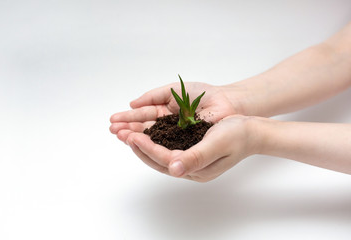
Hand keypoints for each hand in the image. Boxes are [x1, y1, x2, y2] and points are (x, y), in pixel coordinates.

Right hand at [110, 82, 242, 143]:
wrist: (226, 102)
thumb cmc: (204, 94)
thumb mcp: (174, 91)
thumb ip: (153, 96)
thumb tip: (132, 103)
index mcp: (166, 112)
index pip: (144, 117)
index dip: (129, 119)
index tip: (114, 120)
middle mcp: (169, 127)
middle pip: (145, 130)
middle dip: (128, 129)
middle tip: (113, 130)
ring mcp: (176, 138)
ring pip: (153, 140)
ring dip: (136, 138)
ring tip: (121, 137)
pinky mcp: (186, 147)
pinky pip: (168, 148)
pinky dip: (154, 147)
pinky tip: (140, 144)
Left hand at [125, 115, 260, 181]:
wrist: (250, 131)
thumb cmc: (237, 135)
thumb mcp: (217, 143)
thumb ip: (196, 157)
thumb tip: (174, 169)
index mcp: (197, 169)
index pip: (165, 160)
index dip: (147, 148)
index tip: (132, 136)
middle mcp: (190, 168)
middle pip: (157, 160)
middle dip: (138, 147)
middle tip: (122, 134)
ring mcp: (189, 161)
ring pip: (159, 154)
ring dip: (142, 144)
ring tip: (126, 133)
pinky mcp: (189, 151)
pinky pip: (166, 147)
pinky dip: (153, 140)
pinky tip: (144, 132)